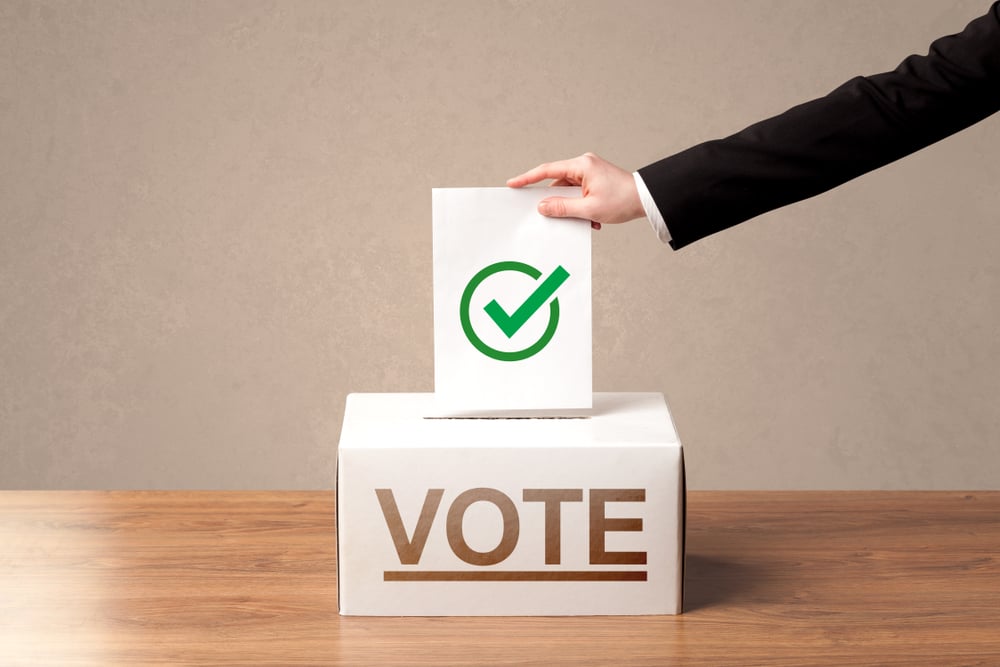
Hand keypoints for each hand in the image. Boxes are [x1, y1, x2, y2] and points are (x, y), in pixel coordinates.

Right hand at [506, 153, 644, 229]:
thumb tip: (542, 207)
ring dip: (572, 208)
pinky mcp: (596, 181)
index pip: (547, 171)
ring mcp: (591, 172)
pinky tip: (592, 220)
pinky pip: (579, 194)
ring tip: (584, 220)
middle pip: (557, 183)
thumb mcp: (589, 209)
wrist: (647, 200)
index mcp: (581, 166)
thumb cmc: (623, 201)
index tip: (513, 184)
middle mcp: (584, 165)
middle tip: (546, 214)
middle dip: (555, 202)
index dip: (528, 179)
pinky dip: (581, 208)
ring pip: (569, 192)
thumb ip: (563, 208)